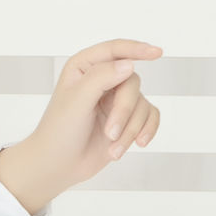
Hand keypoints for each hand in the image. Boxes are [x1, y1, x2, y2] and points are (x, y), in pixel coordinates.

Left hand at [0, 40, 162, 212]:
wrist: (59, 166)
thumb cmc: (59, 131)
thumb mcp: (77, 100)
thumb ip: (102, 77)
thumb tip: (130, 64)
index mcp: (84, 67)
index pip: (115, 50)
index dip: (137, 49)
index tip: (156, 54)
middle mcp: (103, 78)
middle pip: (132, 82)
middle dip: (124, 111)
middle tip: (110, 133)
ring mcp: (116, 99)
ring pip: (142, 104)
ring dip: (130, 130)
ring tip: (113, 149)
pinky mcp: (127, 118)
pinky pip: (150, 116)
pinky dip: (145, 131)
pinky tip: (139, 144)